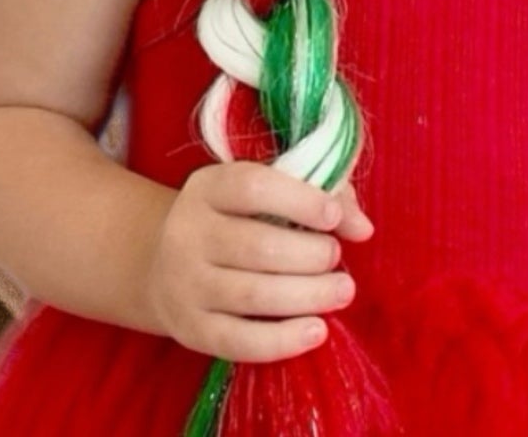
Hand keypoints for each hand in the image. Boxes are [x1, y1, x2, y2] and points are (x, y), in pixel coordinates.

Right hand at [145, 161, 377, 361]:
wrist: (164, 269)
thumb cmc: (237, 223)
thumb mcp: (267, 195)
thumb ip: (321, 198)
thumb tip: (363, 229)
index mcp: (208, 188)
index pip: (252, 187)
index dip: (300, 201)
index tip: (333, 218)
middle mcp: (187, 233)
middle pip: (258, 246)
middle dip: (311, 255)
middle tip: (336, 258)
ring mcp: (184, 285)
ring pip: (252, 294)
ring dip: (309, 295)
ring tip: (342, 291)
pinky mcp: (190, 329)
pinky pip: (239, 341)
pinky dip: (283, 340)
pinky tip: (317, 331)